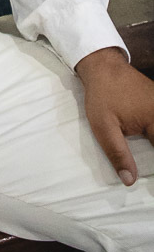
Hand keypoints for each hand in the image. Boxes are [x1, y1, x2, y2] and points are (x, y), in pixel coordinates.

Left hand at [76, 47, 153, 184]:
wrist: (103, 66)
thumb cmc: (102, 94)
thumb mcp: (104, 127)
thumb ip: (118, 154)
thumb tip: (129, 180)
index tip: (149, 186)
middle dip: (153, 155)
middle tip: (146, 170)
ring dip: (152, 144)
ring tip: (144, 156)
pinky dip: (153, 136)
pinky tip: (147, 140)